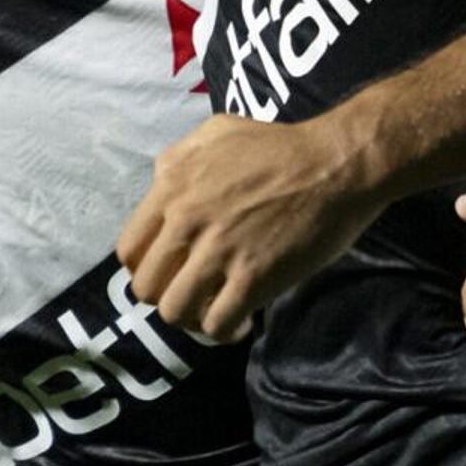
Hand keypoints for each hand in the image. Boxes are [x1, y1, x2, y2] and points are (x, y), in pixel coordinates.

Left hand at [117, 113, 384, 341]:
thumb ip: (178, 158)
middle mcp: (187, 220)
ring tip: (213, 312)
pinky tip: (242, 323)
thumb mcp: (216, 132)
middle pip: (146, 287)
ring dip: (192, 320)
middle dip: (166, 297)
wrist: (336, 164)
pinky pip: (218, 323)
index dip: (144, 269)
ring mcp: (219, 251)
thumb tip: (160, 183)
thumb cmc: (280, 146)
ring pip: (176, 311)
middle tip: (192, 294)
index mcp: (173, 187)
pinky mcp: (254, 277)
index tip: (166, 273)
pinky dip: (225, 332)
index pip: (129, 250)